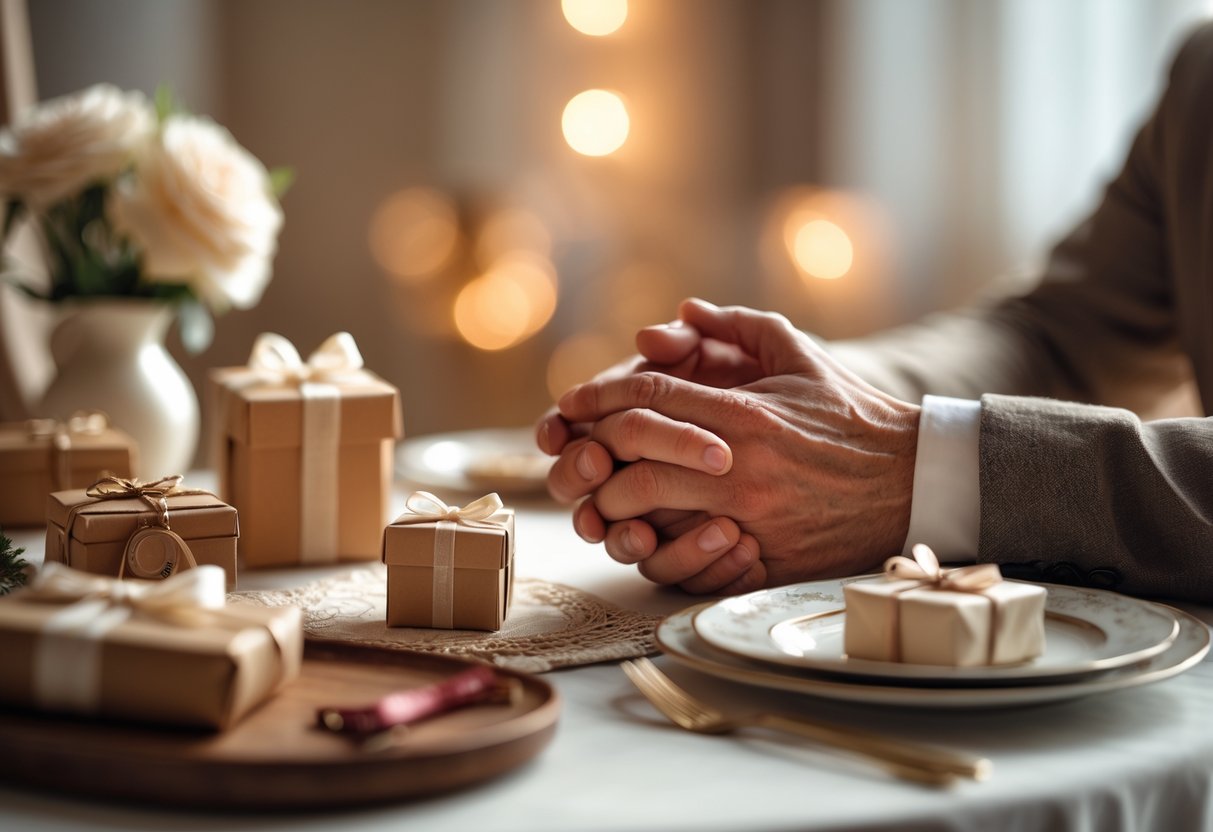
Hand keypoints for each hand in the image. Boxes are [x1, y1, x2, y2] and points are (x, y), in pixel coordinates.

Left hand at [556, 301, 920, 587]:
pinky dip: (654, 549)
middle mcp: (739, 462)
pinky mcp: (763, 557)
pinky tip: (641, 538)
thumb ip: (741, 326)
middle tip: (577, 453)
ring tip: (600, 497)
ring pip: (649, 509)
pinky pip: (687, 560)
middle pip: (634, 453)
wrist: (915, 481)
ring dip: (611, 503)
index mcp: (745, 410)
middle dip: (592, 452)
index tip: (573, 403)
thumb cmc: (854, 416)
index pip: (649, 396)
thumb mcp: (803, 356)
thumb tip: (685, 309)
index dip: (598, 396)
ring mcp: (750, 514)